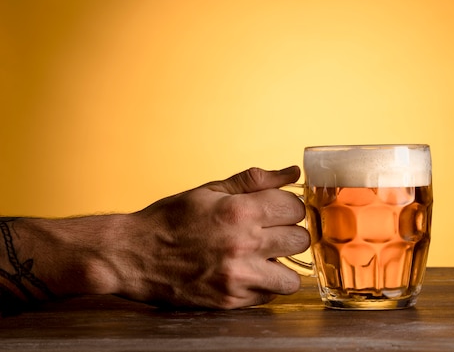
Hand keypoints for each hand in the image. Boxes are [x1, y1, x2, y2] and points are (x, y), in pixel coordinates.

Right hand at [115, 166, 308, 308]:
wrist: (133, 256)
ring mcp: (238, 277)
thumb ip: (255, 180)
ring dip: (282, 265)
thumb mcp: (210, 189)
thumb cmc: (170, 219)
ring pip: (293, 277)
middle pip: (301, 240)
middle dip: (289, 233)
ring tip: (264, 257)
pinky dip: (264, 285)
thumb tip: (293, 172)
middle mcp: (243, 245)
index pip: (295, 208)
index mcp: (239, 211)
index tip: (276, 210)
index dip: (288, 207)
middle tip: (270, 233)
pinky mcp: (230, 301)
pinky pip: (270, 296)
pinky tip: (247, 272)